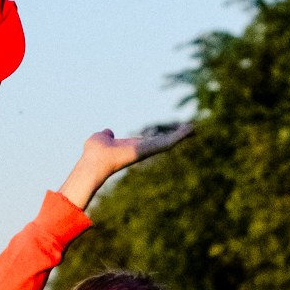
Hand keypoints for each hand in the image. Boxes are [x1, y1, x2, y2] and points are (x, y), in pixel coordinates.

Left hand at [59, 124, 194, 208]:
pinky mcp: (150, 149)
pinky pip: (168, 142)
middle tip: (192, 130)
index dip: (161, 136)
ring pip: (169, 142)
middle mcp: (142, 149)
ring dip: (182, 135)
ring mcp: (147, 150)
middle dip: (178, 136)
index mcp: (133, 146)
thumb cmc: (95, 152)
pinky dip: (180, 136)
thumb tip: (107, 132)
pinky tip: (191, 129)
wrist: (95, 161)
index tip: (171, 132)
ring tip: (194, 128)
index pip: (150, 141)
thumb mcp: (101, 137)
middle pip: (164, 142)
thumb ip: (106, 135)